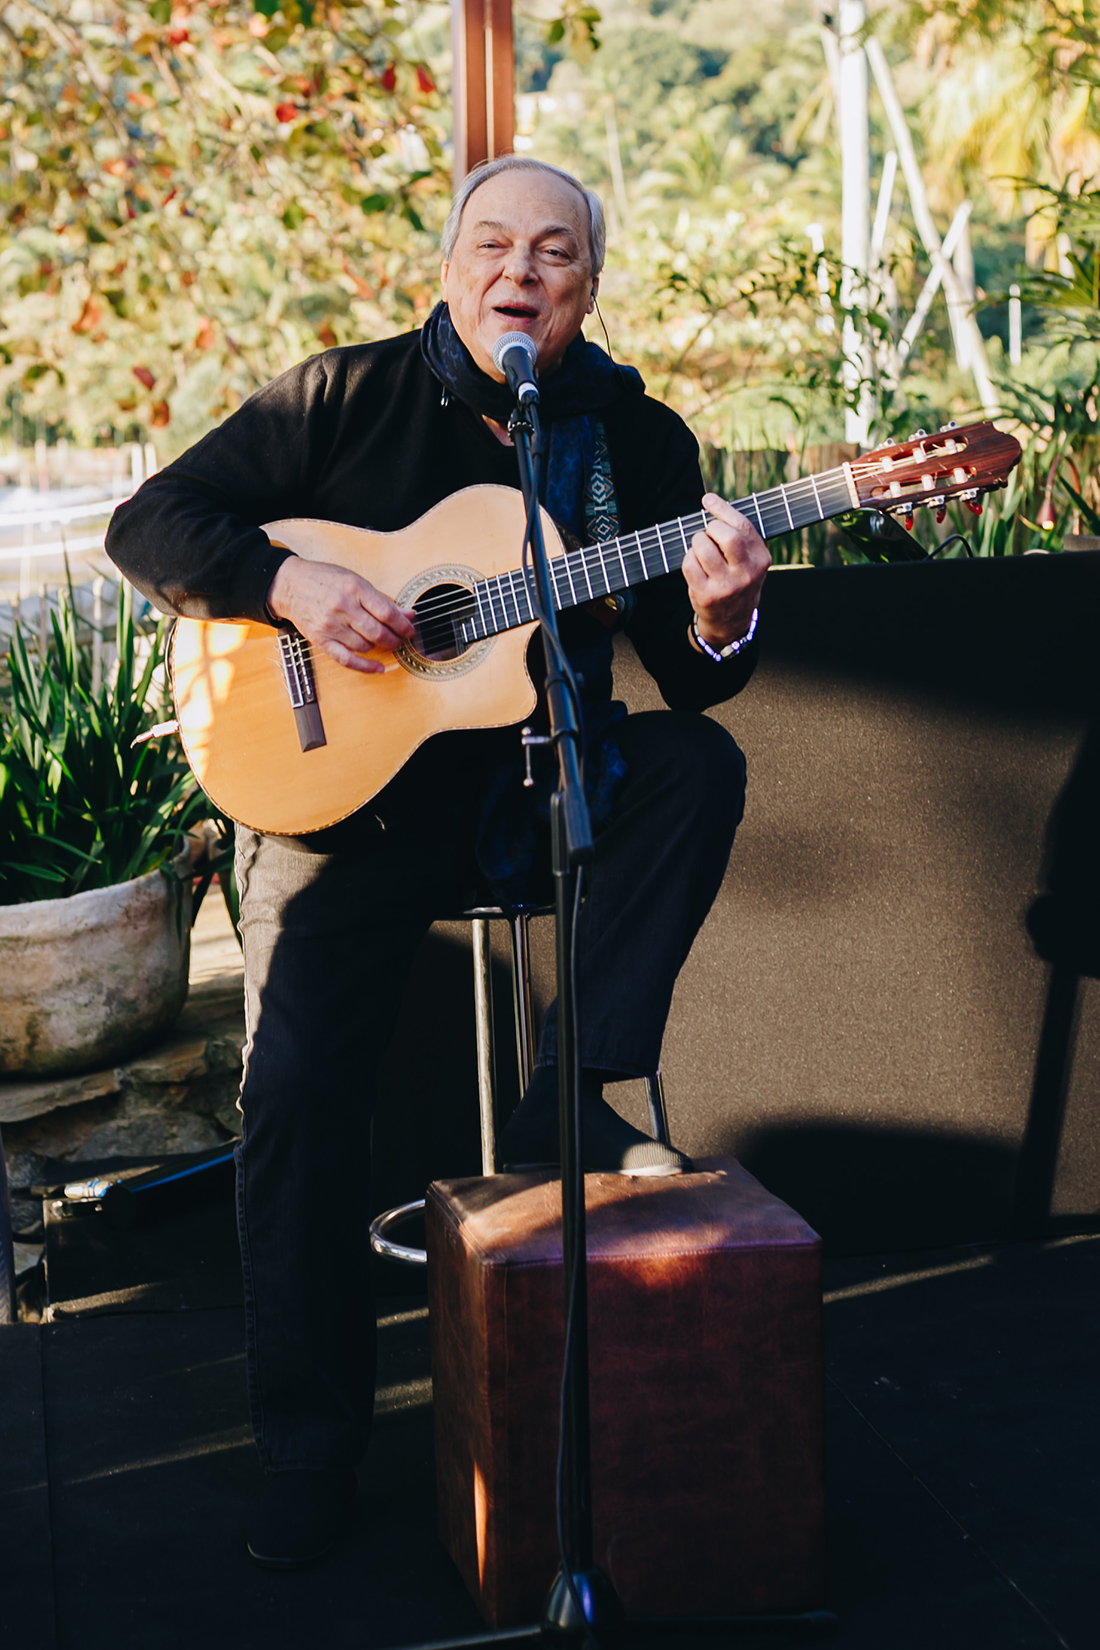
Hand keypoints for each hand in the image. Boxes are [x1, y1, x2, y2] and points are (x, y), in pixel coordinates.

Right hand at [266, 557, 416, 674]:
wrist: (290, 585)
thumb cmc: (324, 580)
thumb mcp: (355, 580)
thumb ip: (381, 599)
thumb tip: (408, 614)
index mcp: (354, 588)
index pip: (387, 612)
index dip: (403, 625)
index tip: (410, 630)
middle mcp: (343, 607)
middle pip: (378, 632)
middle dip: (395, 639)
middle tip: (400, 639)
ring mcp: (331, 625)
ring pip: (366, 646)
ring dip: (379, 647)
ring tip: (383, 642)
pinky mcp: (321, 640)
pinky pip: (347, 660)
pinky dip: (365, 667)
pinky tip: (378, 668)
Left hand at [683, 494, 770, 650]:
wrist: (732, 620)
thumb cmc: (738, 580)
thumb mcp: (751, 561)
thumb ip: (743, 537)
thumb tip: (715, 504)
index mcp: (761, 559)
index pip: (742, 526)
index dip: (722, 508)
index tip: (708, 500)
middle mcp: (747, 573)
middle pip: (726, 536)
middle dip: (710, 528)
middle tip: (708, 534)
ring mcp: (726, 587)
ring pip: (703, 548)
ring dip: (697, 542)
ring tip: (701, 549)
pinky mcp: (707, 596)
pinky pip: (689, 564)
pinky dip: (688, 558)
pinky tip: (695, 564)